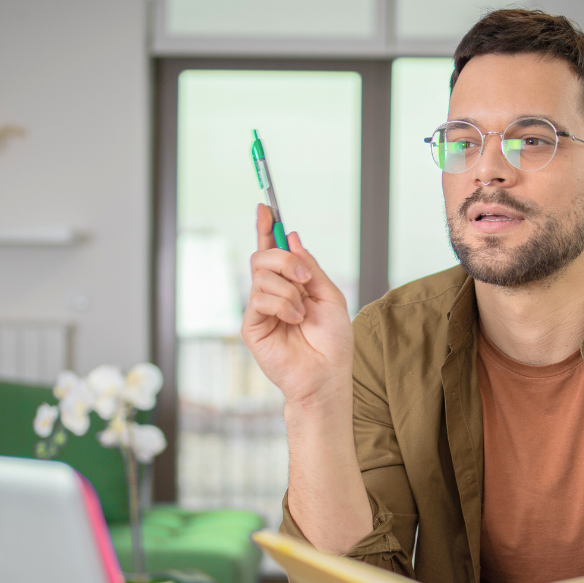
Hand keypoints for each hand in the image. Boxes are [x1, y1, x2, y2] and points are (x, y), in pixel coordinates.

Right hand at [241, 204, 353, 404]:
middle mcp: (272, 293)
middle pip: (262, 256)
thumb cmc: (331, 342)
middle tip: (304, 278)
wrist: (326, 375)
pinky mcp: (252, 326)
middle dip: (284, 259)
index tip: (265, 207)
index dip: (267, 228)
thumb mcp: (329, 296)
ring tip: (302, 313)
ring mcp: (260, 309)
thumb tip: (293, 238)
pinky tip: (294, 321)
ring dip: (289, 290)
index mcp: (290, 284)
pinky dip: (282, 305)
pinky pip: (260, 298)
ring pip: (261, 275)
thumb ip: (309, 267)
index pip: (273, 251)